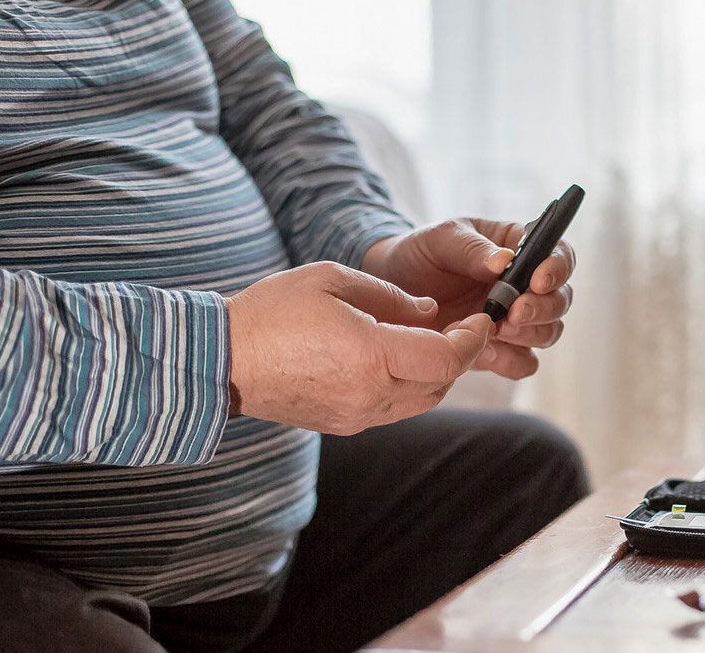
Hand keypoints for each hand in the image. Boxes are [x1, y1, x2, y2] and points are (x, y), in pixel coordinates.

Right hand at [226, 261, 491, 433]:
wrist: (221, 360)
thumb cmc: (273, 311)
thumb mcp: (335, 280)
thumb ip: (391, 297)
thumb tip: (429, 312)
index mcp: (371, 356)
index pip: (447, 358)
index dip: (473, 339)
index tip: (482, 318)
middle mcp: (370, 395)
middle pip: (441, 384)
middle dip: (458, 355)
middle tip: (463, 326)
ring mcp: (357, 415)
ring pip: (421, 401)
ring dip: (435, 373)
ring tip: (432, 341)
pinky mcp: (343, 424)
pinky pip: (394, 409)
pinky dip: (409, 386)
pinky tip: (397, 360)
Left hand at [361, 218, 575, 379]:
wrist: (393, 288)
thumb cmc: (421, 254)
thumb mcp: (441, 240)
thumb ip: (472, 249)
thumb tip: (503, 261)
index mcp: (520, 250)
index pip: (559, 256)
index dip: (557, 268)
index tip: (537, 280)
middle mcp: (525, 287)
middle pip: (560, 300)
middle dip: (543, 308)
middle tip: (512, 313)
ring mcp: (514, 321)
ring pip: (548, 333)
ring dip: (528, 334)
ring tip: (493, 329)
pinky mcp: (499, 350)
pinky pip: (522, 363)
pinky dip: (509, 361)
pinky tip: (482, 352)